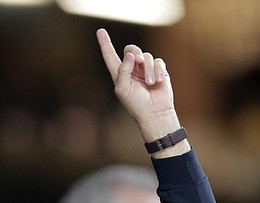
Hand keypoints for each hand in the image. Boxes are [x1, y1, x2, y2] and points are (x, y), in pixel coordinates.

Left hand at [95, 28, 186, 150]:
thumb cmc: (136, 104)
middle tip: (138, 63)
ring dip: (148, 69)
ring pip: (146, 56)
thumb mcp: (122, 88)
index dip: (105, 44)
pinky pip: (158, 61)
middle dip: (135, 54)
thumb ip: (122, 70)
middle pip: (131, 49)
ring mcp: (146, 69)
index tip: (100, 31)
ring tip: (150, 83)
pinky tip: (158, 81)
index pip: (111, 56)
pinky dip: (158, 70)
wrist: (154, 113)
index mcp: (120, 74)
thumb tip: (129, 54)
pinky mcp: (159, 71)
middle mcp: (132, 69)